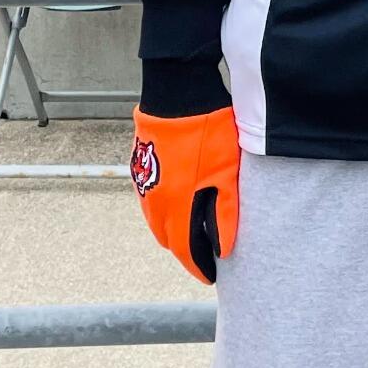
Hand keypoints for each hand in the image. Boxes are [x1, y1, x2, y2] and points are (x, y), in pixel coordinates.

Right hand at [130, 104, 240, 283]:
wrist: (178, 91)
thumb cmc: (207, 130)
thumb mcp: (225, 172)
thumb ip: (224, 212)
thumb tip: (223, 248)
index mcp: (175, 205)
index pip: (184, 249)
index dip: (197, 266)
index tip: (209, 276)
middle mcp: (154, 200)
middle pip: (168, 238)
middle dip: (185, 250)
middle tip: (205, 254)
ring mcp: (145, 183)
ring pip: (157, 220)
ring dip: (173, 231)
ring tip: (194, 232)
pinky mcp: (142, 166)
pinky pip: (152, 200)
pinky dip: (166, 211)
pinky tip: (180, 203)